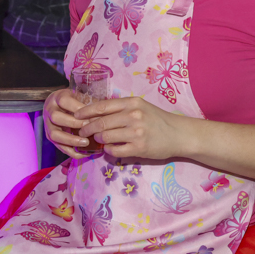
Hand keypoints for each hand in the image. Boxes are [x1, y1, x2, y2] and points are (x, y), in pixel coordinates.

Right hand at [43, 89, 98, 158]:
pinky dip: (71, 151)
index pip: (64, 101)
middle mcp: (49, 111)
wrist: (60, 105)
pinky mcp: (50, 137)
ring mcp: (47, 125)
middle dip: (74, 123)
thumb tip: (104, 114)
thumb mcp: (80, 96)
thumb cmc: (74, 100)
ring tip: (86, 142)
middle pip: (56, 117)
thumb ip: (89, 102)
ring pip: (54, 134)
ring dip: (71, 140)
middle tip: (89, 127)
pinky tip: (84, 153)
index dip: (78, 108)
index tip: (91, 113)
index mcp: (56, 98)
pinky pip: (58, 147)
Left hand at [72, 95, 188, 160]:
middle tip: (82, 131)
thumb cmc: (157, 120)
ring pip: (105, 137)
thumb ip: (120, 108)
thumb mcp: (140, 107)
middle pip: (100, 123)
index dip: (85, 111)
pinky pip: (114, 150)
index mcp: (132, 103)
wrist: (179, 134)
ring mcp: (136, 133)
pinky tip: (111, 148)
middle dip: (87, 128)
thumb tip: (95, 112)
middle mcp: (133, 116)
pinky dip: (109, 150)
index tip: (76, 115)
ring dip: (99, 139)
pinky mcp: (138, 148)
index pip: (101, 106)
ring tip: (99, 139)